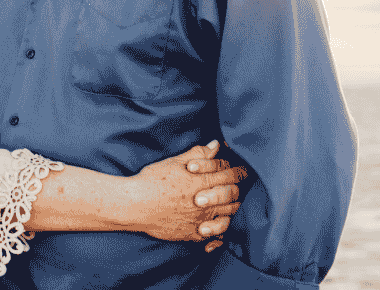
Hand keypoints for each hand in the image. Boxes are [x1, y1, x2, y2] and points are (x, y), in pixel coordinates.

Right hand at [125, 140, 245, 250]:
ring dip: (234, 209)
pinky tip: (220, 227)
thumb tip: (216, 145)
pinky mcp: (194, 233)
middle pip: (234, 194)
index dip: (239, 169)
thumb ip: (198, 154)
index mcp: (203, 181)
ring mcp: (202, 220)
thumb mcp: (175, 162)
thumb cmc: (152, 180)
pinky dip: (222, 232)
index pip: (230, 173)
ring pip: (230, 215)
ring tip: (233, 204)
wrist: (136, 205)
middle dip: (239, 188)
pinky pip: (217, 236)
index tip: (243, 168)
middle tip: (241, 185)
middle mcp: (207, 202)